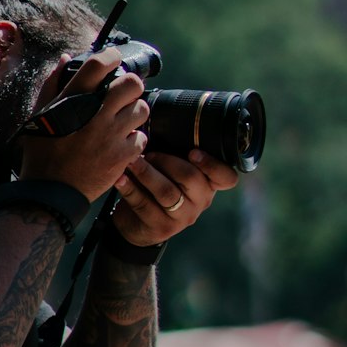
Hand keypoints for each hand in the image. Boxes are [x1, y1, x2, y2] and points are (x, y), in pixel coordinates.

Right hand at [18, 48, 149, 202]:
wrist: (50, 193)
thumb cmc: (42, 152)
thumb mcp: (39, 114)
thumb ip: (53, 84)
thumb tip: (66, 59)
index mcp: (72, 100)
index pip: (99, 64)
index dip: (111, 56)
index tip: (113, 60)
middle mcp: (94, 114)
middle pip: (132, 83)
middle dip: (130, 85)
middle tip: (124, 94)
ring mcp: (110, 135)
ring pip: (142, 109)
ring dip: (134, 112)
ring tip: (124, 120)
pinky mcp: (121, 156)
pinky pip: (141, 137)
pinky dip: (134, 140)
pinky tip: (122, 143)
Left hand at [112, 146, 237, 245]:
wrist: (140, 223)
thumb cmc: (160, 183)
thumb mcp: (174, 170)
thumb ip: (178, 151)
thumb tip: (165, 118)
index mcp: (209, 184)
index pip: (226, 177)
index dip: (213, 164)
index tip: (193, 152)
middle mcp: (201, 201)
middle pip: (191, 178)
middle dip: (167, 161)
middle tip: (148, 152)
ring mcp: (183, 217)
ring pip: (167, 192)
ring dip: (146, 172)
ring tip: (131, 161)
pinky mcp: (162, 228)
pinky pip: (145, 205)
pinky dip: (130, 188)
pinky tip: (120, 178)